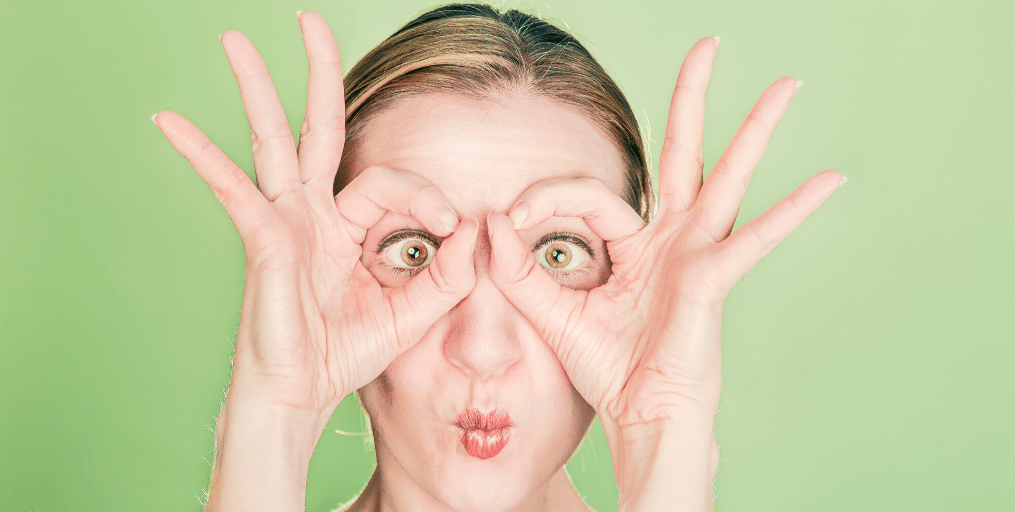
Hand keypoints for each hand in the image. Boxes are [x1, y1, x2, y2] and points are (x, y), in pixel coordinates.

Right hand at [153, 12, 476, 430]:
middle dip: (317, 72)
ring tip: (235, 40)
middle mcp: (313, 213)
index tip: (452, 228)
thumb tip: (476, 228)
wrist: (303, 396)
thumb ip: (449, 273)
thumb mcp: (414, 311)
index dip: (426, 196)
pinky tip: (169, 123)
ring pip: (272, 140)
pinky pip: (233, 190)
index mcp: (348, 225)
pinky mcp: (262, 241)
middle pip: (317, 127)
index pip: (389, 181)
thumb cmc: (348, 354)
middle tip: (310, 18)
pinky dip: (202, 156)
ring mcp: (284, 222)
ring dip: (256, 88)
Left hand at [486, 36, 843, 506]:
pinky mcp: (712, 278)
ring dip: (755, 128)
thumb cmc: (606, 369)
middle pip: (682, 153)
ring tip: (788, 83)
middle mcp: (671, 239)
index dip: (546, 198)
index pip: (590, 195)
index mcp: (634, 244)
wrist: (637, 416)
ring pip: (727, 176)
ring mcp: (698, 254)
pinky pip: (755, 238)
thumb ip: (519, 269)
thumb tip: (490, 221)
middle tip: (707, 45)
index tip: (509, 221)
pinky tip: (830, 180)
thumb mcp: (552, 313)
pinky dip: (793, 211)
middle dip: (690, 98)